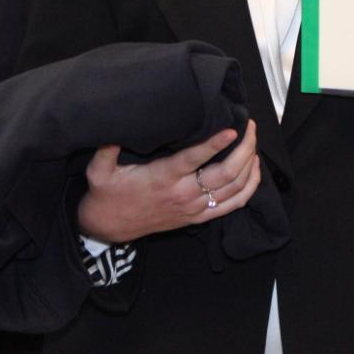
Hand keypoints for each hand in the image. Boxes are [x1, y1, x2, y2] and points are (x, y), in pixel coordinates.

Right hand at [77, 120, 260, 244]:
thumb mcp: (99, 171)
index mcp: (163, 178)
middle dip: (244, 148)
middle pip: (225, 173)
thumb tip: (112, 127)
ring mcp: (194, 208)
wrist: (109, 227)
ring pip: (234, 188)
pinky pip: (234, 205)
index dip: (215, 144)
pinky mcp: (198, 217)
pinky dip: (250, 187)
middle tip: (251, 126)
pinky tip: (254, 169)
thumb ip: (106, 149)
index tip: (233, 129)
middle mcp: (183, 194)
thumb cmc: (107, 194)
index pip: (195, 159)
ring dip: (249, 164)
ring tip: (254, 141)